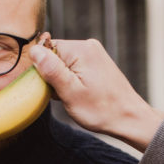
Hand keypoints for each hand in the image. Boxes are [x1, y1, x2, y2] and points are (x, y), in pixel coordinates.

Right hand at [29, 38, 163, 151]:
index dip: (43, 69)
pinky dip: (71, 80)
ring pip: (63, 63)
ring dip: (62, 80)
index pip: (46, 48)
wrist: (129, 118)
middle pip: (55, 55)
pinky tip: (80, 93)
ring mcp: (94, 54)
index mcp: (81, 50)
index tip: (52, 87)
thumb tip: (35, 51)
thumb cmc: (101, 110)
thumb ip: (51, 70)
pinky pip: (74, 67)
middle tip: (64, 95)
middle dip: (53, 75)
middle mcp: (88, 46)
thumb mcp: (70, 93)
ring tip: (74, 96)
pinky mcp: (97, 62)